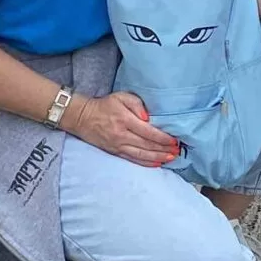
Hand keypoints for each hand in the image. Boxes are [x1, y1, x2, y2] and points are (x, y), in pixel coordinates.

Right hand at [64, 89, 179, 165]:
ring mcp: (118, 146)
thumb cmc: (105, 105)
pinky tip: (156, 164)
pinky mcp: (114, 152)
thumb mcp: (121, 97)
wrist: (83, 117)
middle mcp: (122, 135)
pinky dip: (145, 163)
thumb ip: (137, 104)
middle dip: (164, 149)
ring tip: (171, 158)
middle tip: (177, 151)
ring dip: (158, 158)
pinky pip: (132, 159)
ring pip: (141, 155)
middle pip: (147, 145)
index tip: (175, 140)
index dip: (163, 138)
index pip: (148, 132)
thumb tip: (149, 118)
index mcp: (126, 120)